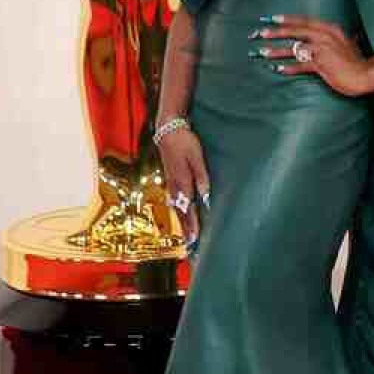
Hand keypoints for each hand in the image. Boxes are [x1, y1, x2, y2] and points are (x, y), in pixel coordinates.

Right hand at [158, 125, 210, 244]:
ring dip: (181, 220)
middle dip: (185, 227)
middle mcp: (175, 185)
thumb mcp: (197, 158)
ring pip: (176, 206)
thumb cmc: (184, 142)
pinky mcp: (169, 177)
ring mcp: (170, 182)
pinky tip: (179, 212)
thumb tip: (206, 196)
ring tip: (186, 233)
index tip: (194, 239)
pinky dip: (177, 209)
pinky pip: (173, 199)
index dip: (191, 224)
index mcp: (183, 182)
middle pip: (180, 211)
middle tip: (190, 243)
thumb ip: (201, 177)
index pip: (188, 209)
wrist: (167, 129)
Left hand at [250, 16, 371, 97]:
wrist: (365, 74)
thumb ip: (347, 37)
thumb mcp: (350, 44)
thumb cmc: (357, 61)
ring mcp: (322, 51)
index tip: (270, 19)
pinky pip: (300, 66)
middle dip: (275, 32)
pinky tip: (276, 69)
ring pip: (294, 49)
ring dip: (276, 51)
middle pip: (295, 32)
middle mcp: (324, 37)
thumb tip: (352, 34)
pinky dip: (288, 67)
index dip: (286, 20)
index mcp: (329, 29)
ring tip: (261, 52)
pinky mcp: (321, 65)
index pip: (303, 21)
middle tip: (258, 33)